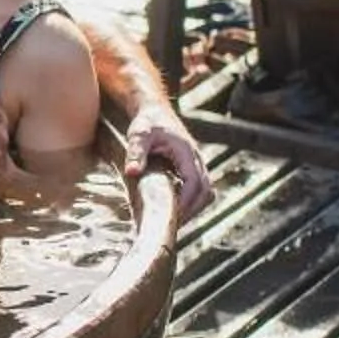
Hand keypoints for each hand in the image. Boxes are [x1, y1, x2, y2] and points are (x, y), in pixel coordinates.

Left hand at [122, 103, 215, 224]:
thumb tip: (131, 172)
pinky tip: (174, 210)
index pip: (195, 183)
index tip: (171, 215)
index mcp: (186, 152)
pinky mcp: (193, 169)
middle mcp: (196, 159)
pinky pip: (201, 190)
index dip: (186, 202)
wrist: (155, 111)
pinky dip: (192, 202)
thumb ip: (136, 153)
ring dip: (194, 208)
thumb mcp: (138, 135)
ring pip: (207, 192)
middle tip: (171, 225)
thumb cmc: (147, 122)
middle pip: (206, 192)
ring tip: (173, 221)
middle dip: (192, 210)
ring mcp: (196, 164)